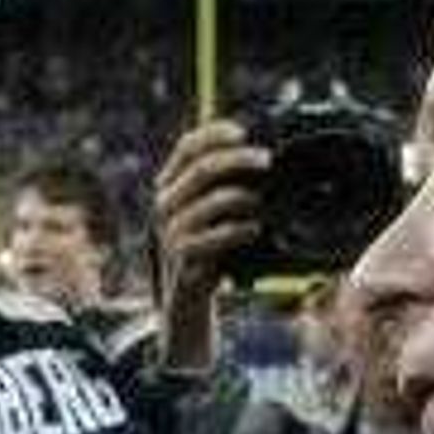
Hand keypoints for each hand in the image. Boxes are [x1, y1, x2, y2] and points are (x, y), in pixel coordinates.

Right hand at [152, 117, 270, 342]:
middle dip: (238, 159)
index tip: (243, 131)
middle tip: (267, 160)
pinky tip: (255, 229)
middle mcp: (165, 204)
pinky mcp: (182, 258)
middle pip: (201, 168)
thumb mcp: (212, 214)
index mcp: (170, 185)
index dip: (214, 133)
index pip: (187, 147)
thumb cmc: (208, 252)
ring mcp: (171, 231)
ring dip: (242, 197)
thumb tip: (263, 156)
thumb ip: (225, 185)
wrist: (186, 301)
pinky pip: (212, 237)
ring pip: (208, 201)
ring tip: (262, 202)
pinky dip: (237, 230)